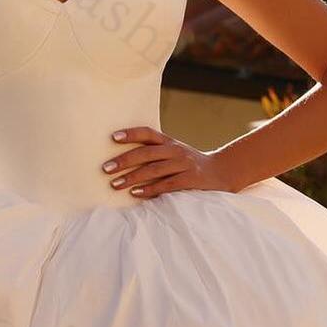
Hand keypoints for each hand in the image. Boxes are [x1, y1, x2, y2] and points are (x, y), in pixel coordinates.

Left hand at [99, 126, 235, 198]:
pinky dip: (149, 189)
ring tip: (115, 184)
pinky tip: (135, 193)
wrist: (221, 173)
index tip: (113, 138)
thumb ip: (154, 154)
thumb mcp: (174, 154)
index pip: (148, 133)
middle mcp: (176, 150)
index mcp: (169, 142)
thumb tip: (122, 159)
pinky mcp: (190, 180)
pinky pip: (166, 185)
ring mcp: (184, 164)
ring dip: (132, 177)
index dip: (131, 133)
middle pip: (146, 153)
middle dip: (124, 160)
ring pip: (154, 169)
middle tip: (105, 168)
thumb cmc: (188, 165)